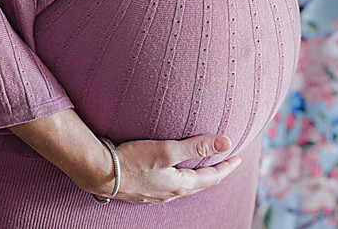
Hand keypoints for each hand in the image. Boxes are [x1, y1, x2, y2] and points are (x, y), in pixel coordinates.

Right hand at [80, 134, 241, 204]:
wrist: (100, 172)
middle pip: (199, 183)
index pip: (211, 178)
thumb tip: (226, 143)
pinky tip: (172, 172)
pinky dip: (179, 177)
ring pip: (184, 185)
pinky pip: (169, 185)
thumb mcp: (167, 150)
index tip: (237, 158)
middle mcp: (170, 194)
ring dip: (196, 175)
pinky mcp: (144, 190)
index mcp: (179, 185)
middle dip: (214, 172)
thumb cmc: (132, 159)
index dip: (226, 167)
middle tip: (225, 161)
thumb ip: (196, 146)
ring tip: (202, 165)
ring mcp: (156, 194)